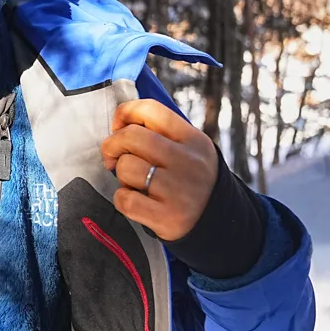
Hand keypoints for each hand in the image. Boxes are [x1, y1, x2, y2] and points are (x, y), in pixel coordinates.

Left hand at [99, 99, 216, 240]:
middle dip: (112, 145)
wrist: (217, 220)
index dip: (124, 113)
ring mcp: (178, 190)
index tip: (118, 127)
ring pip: (126, 167)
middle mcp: (188, 162)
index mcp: (193, 139)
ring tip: (135, 182)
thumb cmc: (190, 178)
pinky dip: (122, 199)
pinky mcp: (167, 217)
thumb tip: (119, 124)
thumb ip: (159, 133)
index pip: (150, 110)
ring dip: (121, 175)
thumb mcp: (188, 148)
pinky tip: (136, 200)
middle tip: (113, 157)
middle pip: (131, 136)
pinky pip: (125, 199)